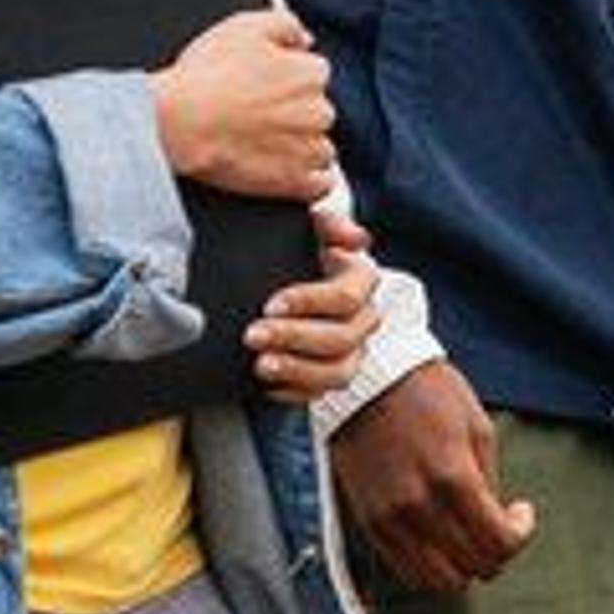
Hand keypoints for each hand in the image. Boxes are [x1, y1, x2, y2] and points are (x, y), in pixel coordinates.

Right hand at [153, 8, 334, 199]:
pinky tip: (284, 170)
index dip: (286, 78)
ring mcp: (308, 150)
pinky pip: (320, 184)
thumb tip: (306, 40)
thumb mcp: (245, 26)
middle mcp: (319, 112)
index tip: (263, 86)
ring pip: (320, 148)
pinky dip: (308, 180)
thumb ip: (286, 25)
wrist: (179, 122)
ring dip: (302, 146)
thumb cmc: (207, 73)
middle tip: (257, 115)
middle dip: (295, 112)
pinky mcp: (294, 183)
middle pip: (317, 111)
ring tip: (264, 143)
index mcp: (311, 74)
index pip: (313, 73)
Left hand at [246, 209, 377, 405]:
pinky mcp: (327, 377)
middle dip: (295, 338)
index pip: (348, 296)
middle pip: (343, 339)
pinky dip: (292, 392)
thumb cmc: (288, 245)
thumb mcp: (304, 223)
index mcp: (359, 279)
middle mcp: (362, 318)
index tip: (269, 304)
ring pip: (339, 373)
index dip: (311, 302)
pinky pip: (318, 395)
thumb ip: (326, 218)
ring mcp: (349, 352)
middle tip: (252, 335)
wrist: (269, 282)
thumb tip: (356, 238)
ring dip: (297, 370)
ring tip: (260, 365)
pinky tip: (264, 384)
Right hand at [329, 359, 535, 592]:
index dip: (520, 535)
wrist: (369, 380)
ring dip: (463, 566)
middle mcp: (420, 506)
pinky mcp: (370, 522)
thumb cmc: (429, 393)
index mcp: (454, 478)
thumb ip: (490, 481)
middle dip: (496, 553)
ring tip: (469, 537)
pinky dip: (431, 566)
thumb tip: (497, 520)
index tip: (520, 514)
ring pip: (437, 580)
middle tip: (499, 527)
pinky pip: (405, 569)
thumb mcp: (478, 427)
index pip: (498, 543)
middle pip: (472, 568)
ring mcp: (390, 519)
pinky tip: (440, 538)